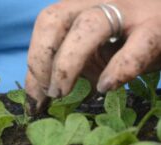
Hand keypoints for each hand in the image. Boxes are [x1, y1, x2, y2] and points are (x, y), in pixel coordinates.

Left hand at [25, 0, 160, 113]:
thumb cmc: (129, 40)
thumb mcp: (94, 50)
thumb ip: (71, 64)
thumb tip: (42, 92)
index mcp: (78, 6)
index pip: (45, 26)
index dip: (33, 62)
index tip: (32, 97)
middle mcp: (98, 1)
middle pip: (54, 19)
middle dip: (40, 59)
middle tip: (46, 93)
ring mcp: (129, 9)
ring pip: (89, 26)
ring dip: (68, 64)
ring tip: (62, 93)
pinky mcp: (158, 27)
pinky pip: (137, 46)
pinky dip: (119, 68)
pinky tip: (106, 86)